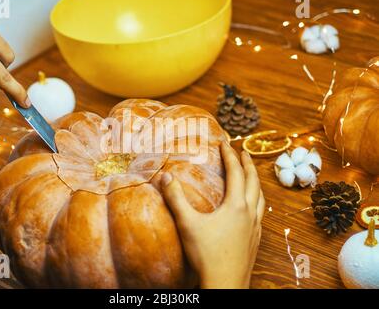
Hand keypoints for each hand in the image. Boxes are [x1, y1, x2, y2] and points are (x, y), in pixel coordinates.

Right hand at [161, 142, 264, 288]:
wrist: (225, 284)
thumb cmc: (206, 255)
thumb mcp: (187, 224)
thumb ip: (175, 198)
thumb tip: (164, 175)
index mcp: (236, 205)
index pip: (236, 172)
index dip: (230, 155)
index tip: (225, 142)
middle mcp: (250, 213)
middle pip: (253, 181)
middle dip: (247, 164)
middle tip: (242, 152)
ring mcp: (255, 227)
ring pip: (261, 197)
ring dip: (256, 182)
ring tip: (251, 175)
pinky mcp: (255, 239)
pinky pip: (261, 213)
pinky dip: (258, 201)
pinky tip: (252, 207)